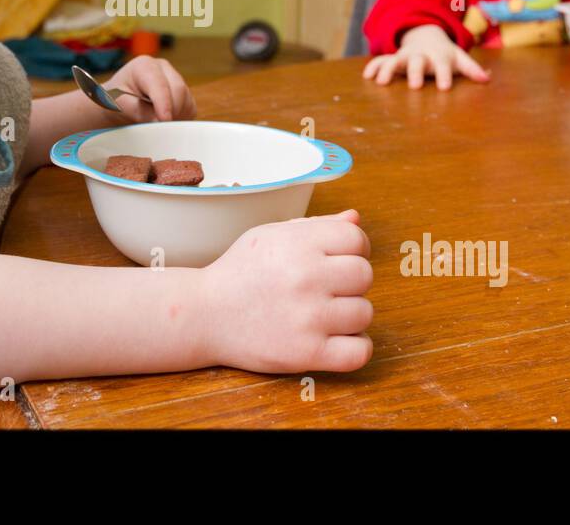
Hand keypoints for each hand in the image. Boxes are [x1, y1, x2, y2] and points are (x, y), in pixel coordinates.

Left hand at [102, 55, 196, 121]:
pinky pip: (190, 109)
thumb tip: (160, 122)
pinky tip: (164, 122)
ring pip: (186, 101)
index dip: (164, 103)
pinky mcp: (184, 94)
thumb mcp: (119, 105)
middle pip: (178, 91)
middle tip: (159, 130)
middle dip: (171, 112)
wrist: (119, 102)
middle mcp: (163, 69)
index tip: (165, 120)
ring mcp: (176, 79)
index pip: (159, 85)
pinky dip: (180, 119)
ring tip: (155, 124)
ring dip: (175, 117)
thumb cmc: (115, 100)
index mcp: (144, 66)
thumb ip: (139, 112)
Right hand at [199, 209, 373, 373]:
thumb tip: (356, 218)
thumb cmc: (240, 272)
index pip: (356, 238)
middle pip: (364, 275)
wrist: (204, 313)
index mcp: (298, 243)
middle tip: (327, 288)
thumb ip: (316, 226)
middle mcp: (305, 276)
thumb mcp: (272, 236)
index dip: (353, 248)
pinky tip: (337, 339)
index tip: (338, 260)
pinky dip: (355, 348)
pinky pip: (359, 352)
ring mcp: (308, 317)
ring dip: (349, 315)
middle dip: (350, 281)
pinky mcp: (307, 353)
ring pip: (365, 313)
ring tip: (323, 314)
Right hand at [362, 24, 489, 89]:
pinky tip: (367, 76)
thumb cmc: (444, 53)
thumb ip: (471, 68)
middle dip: (415, 73)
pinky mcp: (393, 58)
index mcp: (438, 56)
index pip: (442, 65)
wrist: (425, 34)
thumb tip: (487, 79)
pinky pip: (381, 60)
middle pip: (417, 62)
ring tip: (382, 83)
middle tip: (414, 86)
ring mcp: (405, 55)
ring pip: (395, 60)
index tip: (444, 88)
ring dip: (388, 69)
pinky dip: (374, 67)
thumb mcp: (459, 58)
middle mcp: (421, 55)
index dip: (444, 76)